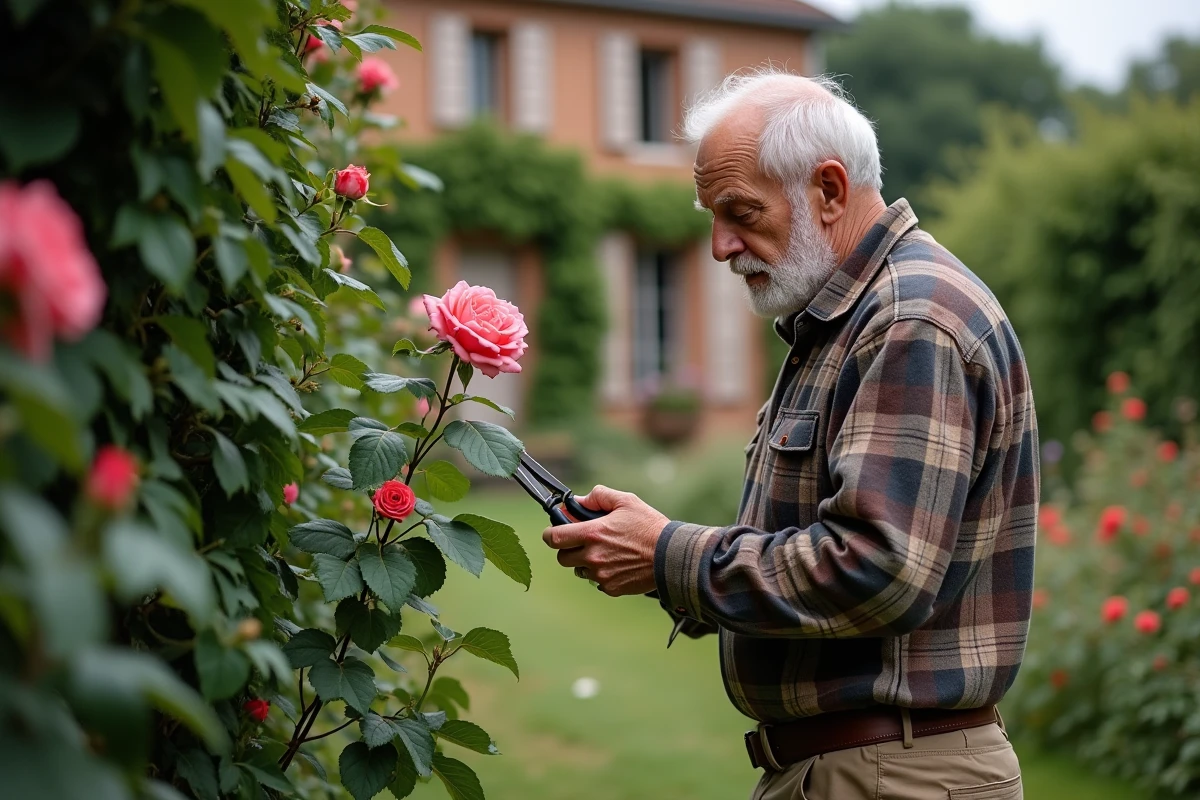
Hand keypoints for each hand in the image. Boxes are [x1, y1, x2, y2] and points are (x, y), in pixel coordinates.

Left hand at [541, 485, 668, 596]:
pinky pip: (596, 582)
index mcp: (592, 534)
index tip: (555, 532)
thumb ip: (599, 496)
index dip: (551, 534)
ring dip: (585, 562)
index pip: (554, 538)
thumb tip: (579, 500)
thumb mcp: (626, 501)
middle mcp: (592, 556)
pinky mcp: (610, 588)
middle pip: (562, 557)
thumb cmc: (649, 527)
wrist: (671, 556)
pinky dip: (602, 574)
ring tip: (605, 552)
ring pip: (579, 571)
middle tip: (583, 541)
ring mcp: (600, 575)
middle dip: (568, 549)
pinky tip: (617, 564)